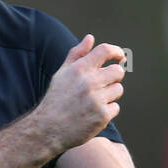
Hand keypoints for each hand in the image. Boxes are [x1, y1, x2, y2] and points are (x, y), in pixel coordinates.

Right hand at [33, 34, 126, 153]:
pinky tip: (93, 114)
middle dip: (115, 77)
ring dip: (111, 95)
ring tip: (95, 101)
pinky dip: (107, 111)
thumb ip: (77, 54)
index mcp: (79, 69)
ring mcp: (97, 100)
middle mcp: (89, 82)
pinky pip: (115, 108)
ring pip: (118, 90)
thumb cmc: (56, 99)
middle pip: (118, 71)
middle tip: (105, 84)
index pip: (105, 51)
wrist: (48, 129)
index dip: (116, 52)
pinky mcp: (102, 116)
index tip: (120, 57)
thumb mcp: (62, 74)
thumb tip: (90, 38)